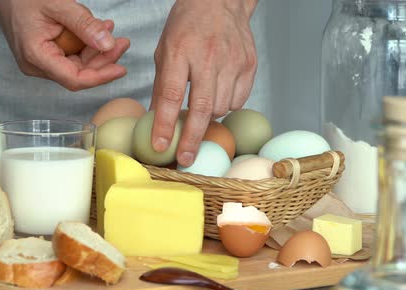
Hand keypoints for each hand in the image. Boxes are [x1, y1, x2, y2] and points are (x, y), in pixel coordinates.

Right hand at [0, 0, 130, 90]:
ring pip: (78, 64)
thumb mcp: (57, 5)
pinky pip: (71, 54)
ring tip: (110, 30)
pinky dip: (86, 44)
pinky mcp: (46, 54)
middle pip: (79, 73)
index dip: (100, 77)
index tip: (120, 69)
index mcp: (36, 57)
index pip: (74, 79)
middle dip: (103, 59)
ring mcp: (41, 61)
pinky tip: (97, 30)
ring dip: (97, 50)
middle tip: (122, 43)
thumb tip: (108, 44)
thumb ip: (84, 25)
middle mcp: (37, 65)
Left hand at [149, 0, 257, 166]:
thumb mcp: (164, 50)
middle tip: (185, 158)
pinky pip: (237, 100)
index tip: (160, 146)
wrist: (220, 1)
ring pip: (221, 108)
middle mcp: (208, 57)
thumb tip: (156, 119)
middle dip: (192, 138)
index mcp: (180, 51)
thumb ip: (162, 85)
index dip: (164, 125)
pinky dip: (226, 104)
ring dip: (208, 117)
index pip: (170, 95)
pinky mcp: (249, 65)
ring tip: (201, 108)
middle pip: (201, 108)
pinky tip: (218, 92)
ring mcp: (232, 62)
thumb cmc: (188, 25)